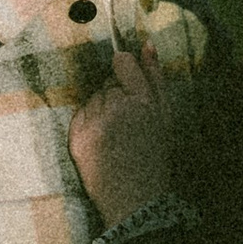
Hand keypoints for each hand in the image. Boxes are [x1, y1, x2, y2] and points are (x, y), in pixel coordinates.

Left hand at [69, 49, 176, 225]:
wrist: (135, 199)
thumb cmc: (154, 156)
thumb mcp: (164, 116)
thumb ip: (155, 78)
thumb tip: (147, 44)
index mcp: (143, 102)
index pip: (123, 63)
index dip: (123, 68)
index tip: (125, 76)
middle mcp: (117, 109)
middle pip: (106, 83)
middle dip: (115, 95)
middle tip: (126, 121)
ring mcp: (95, 123)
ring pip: (93, 97)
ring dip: (101, 108)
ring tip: (115, 133)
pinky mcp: (77, 137)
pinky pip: (80, 113)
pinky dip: (88, 122)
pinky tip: (102, 140)